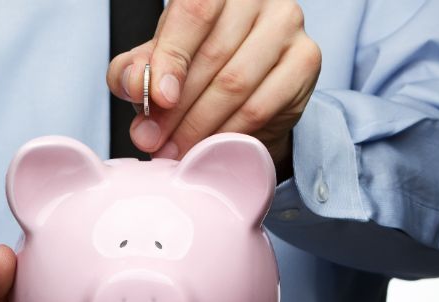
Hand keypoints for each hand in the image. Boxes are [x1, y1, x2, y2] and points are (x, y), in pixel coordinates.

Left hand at [107, 0, 320, 179]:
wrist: (249, 93)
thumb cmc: (199, 68)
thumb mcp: (157, 65)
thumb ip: (134, 70)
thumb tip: (132, 84)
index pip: (194, 10)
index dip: (171, 57)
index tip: (156, 99)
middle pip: (212, 54)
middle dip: (177, 107)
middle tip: (154, 140)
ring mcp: (286, 23)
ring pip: (236, 83)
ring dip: (199, 125)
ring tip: (176, 150)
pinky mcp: (306, 59)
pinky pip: (261, 106)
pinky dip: (228, 133)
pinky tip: (209, 147)